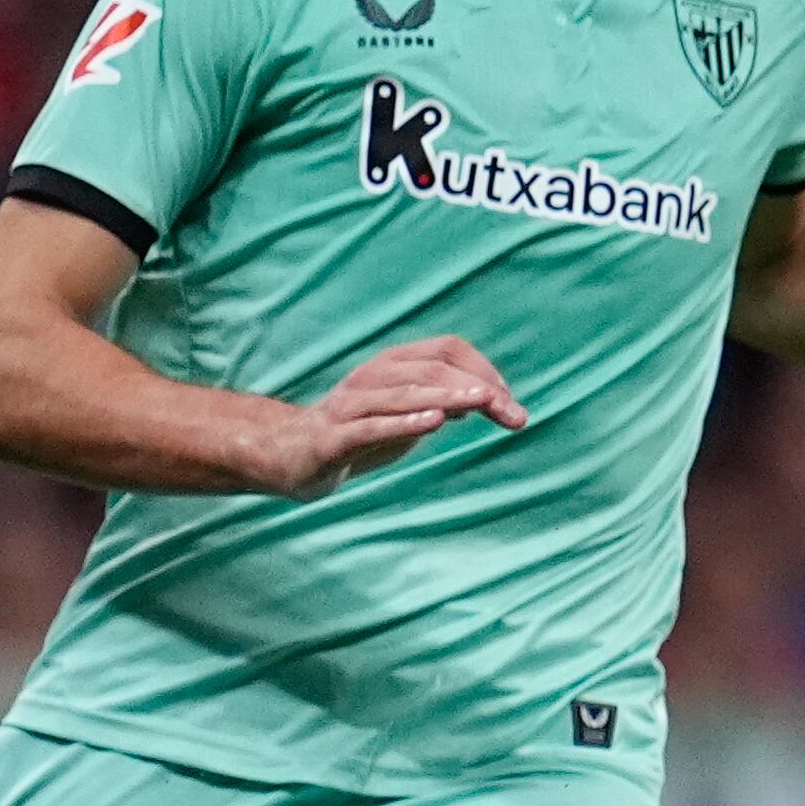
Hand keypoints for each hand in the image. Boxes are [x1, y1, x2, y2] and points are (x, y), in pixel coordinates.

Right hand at [259, 337, 525, 496]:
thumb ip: (445, 403)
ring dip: (449, 397)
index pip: (446, 349)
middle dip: (478, 389)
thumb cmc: (358, 432)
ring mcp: (348, 406)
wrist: (289, 456)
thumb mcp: (408, 415)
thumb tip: (489, 398)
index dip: (483, 368)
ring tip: (484, 402)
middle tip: (515, 415)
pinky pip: (370, 426)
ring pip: (404, 393)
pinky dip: (404, 422)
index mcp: (391, 365)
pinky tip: (434, 422)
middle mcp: (370, 377)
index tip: (509, 399)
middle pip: (432, 369)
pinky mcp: (332, 438)